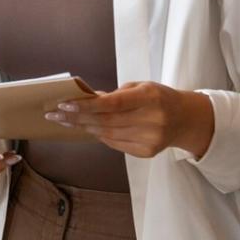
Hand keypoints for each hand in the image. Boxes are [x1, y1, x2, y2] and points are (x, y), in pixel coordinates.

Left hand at [45, 81, 214, 158]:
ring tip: (64, 121)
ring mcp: (150, 139)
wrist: (186, 119)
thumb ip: (114, 94)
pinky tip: (86, 128)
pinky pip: (114, 144)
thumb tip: (84, 99)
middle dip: (76, 118)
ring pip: (107, 134)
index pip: (112, 104)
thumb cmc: (158, 98)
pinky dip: (98, 135)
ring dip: (83, 127)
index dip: (86, 106)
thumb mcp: (140, 87)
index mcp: (150, 98)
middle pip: (105, 121)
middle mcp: (152, 120)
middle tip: (54, 114)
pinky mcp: (147, 153)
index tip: (64, 105)